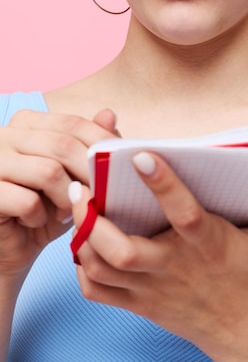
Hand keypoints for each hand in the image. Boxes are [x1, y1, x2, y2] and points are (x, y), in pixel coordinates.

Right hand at [0, 108, 117, 280]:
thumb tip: (110, 114)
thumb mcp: (71, 177)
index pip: (73, 123)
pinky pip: (27, 201)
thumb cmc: (42, 209)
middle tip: (100, 197)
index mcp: (26, 123)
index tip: (122, 166)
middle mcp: (4, 135)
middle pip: (63, 145)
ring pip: (49, 171)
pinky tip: (37, 222)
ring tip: (68, 212)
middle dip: (89, 174)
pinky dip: (40, 216)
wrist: (6, 248)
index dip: (102, 144)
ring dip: (67, 198)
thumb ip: (88, 146)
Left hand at [70, 152, 247, 361]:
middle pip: (124, 251)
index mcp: (210, 245)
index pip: (184, 214)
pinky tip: (84, 242)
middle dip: (95, 219)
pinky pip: (98, 291)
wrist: (245, 331)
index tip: (140, 155)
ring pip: (103, 268)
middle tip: (83, 184)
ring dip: (83, 237)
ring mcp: (153, 290)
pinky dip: (82, 267)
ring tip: (78, 203)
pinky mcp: (139, 304)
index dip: (162, 184)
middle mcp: (176, 268)